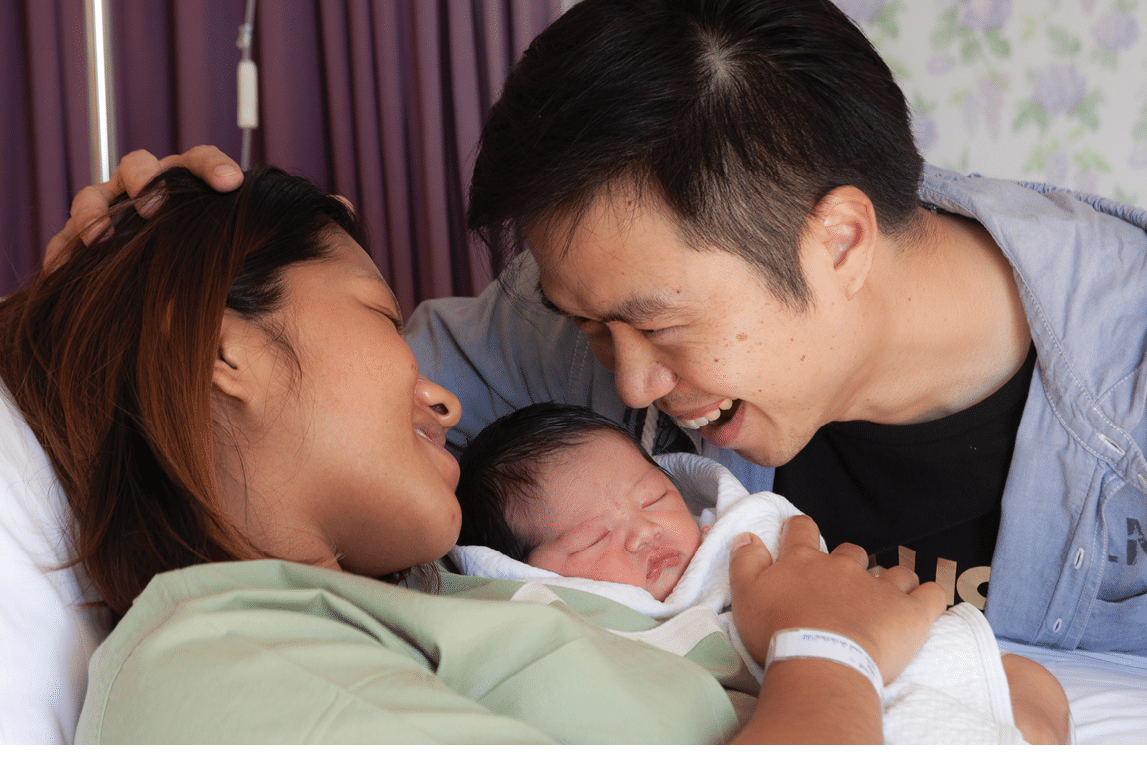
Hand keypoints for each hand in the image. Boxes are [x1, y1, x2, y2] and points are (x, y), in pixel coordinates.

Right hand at [45, 146, 242, 266]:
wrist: (165, 294)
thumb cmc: (201, 261)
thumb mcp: (220, 252)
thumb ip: (230, 248)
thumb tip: (260, 267)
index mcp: (184, 183)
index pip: (199, 161)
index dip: (213, 167)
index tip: (230, 183)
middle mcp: (145, 187)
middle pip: (139, 166)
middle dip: (146, 182)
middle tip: (155, 208)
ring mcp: (110, 206)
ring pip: (95, 195)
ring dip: (96, 212)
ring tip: (100, 237)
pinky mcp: (81, 234)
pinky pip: (65, 237)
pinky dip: (62, 251)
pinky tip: (59, 267)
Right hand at [729, 515, 946, 684]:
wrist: (820, 662)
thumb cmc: (778, 631)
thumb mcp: (745, 593)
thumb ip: (745, 560)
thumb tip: (747, 536)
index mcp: (804, 560)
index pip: (802, 530)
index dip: (800, 529)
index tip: (799, 534)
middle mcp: (844, 567)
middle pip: (851, 552)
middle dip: (849, 562)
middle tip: (841, 587)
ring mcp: (880, 588)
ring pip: (894, 572)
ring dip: (891, 580)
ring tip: (886, 598)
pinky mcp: (910, 613)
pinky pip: (931, 595)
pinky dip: (930, 595)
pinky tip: (927, 601)